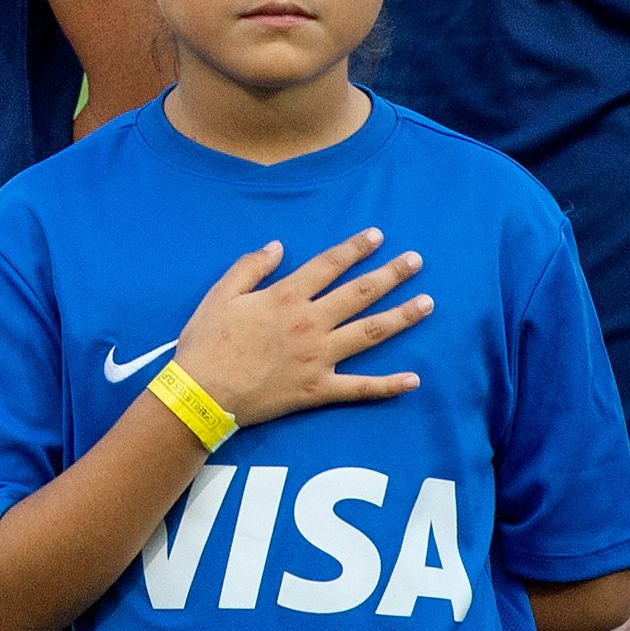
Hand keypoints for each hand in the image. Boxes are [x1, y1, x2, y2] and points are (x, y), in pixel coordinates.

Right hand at [165, 230, 430, 427]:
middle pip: (359, 294)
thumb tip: (278, 246)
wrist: (202, 394)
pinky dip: (388, 385)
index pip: (329, 265)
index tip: (378, 236)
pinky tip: (414, 379)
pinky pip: (359, 388)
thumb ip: (250, 267)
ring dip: (401, 316)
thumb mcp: (220, 294)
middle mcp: (309, 324)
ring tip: (427, 303)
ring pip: (369, 333)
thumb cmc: (206, 343)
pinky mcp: (318, 391)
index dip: (355, 248)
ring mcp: (318, 358)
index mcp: (285, 297)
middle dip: (391, 274)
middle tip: (416, 260)